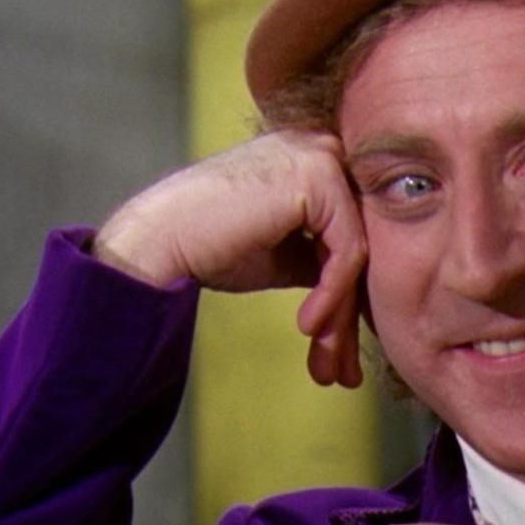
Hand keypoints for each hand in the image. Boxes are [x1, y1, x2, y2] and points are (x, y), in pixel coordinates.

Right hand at [93, 132, 366, 386]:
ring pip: (358, 254)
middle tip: (341, 374)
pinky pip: (346, 250)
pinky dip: (332, 295)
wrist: (159, 241)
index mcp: (316, 161)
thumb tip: (366, 295)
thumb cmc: (212, 247)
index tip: (339, 355)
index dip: (348, 300)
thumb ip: (327, 259)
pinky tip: (308, 326)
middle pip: (361, 246)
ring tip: (323, 365)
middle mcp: (324, 150)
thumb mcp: (286, 255)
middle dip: (349, 319)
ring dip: (340, 319)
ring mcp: (323, 157)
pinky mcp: (319, 175)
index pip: (352, 236)